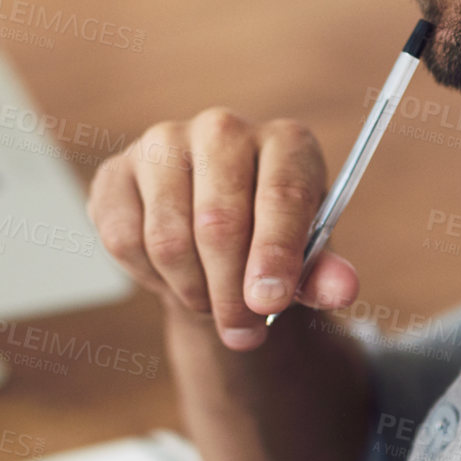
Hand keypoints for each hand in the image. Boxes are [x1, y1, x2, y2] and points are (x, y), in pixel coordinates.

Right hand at [86, 109, 359, 348]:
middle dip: (230, 292)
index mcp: (285, 142)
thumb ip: (323, 274)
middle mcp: (222, 129)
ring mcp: (163, 144)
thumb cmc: (270, 241)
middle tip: (241, 331)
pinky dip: (149, 276)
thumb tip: (343, 291)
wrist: (213, 233)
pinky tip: (173, 276)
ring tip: (210, 302)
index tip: (269, 303)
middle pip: (220, 222)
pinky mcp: (117, 171)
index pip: (281, 194)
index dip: (274, 254)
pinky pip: (124, 239)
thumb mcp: (306, 258)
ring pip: (169, 238)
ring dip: (191, 289)